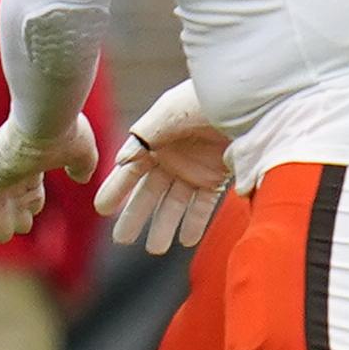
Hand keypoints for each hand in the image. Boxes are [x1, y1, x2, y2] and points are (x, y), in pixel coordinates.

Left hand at [0, 113, 98, 244]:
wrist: (46, 118)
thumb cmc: (65, 129)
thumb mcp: (81, 151)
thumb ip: (81, 166)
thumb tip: (82, 177)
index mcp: (31, 153)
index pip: (28, 180)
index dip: (32, 197)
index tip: (34, 209)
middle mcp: (11, 161)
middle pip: (11, 192)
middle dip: (16, 211)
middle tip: (22, 226)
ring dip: (3, 219)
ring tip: (6, 235)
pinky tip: (2, 235)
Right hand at [92, 79, 229, 254]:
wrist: (246, 101)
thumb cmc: (204, 100)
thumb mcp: (168, 113)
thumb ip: (143, 136)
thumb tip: (121, 161)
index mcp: (154, 141)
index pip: (130, 171)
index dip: (115, 190)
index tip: (102, 210)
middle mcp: (172, 158)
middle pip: (149, 192)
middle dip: (136, 216)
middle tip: (122, 240)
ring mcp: (195, 169)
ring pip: (175, 203)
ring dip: (165, 226)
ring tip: (156, 249)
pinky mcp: (218, 178)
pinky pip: (203, 204)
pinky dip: (195, 222)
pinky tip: (186, 241)